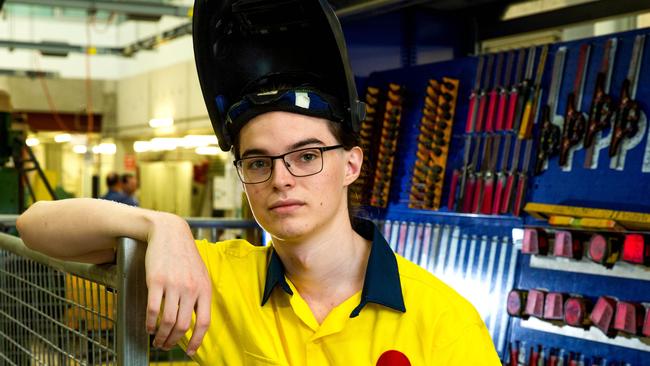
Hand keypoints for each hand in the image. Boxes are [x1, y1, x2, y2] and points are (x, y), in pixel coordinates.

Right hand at [143, 212, 211, 355]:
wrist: (169, 233)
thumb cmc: (185, 255)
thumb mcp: (200, 274)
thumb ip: (200, 295)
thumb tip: (197, 320)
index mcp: (204, 289)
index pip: (204, 322)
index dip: (197, 340)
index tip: (190, 352)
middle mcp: (191, 288)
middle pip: (184, 325)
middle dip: (174, 341)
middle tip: (166, 346)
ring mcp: (173, 285)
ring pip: (168, 321)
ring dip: (161, 336)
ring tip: (157, 340)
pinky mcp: (156, 281)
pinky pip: (153, 310)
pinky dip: (150, 323)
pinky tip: (148, 327)